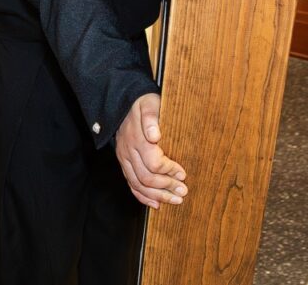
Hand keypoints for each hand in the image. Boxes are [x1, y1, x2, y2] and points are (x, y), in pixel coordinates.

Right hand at [115, 93, 187, 208]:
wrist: (124, 103)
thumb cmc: (141, 103)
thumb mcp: (149, 104)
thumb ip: (152, 118)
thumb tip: (154, 135)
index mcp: (137, 139)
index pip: (153, 163)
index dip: (169, 171)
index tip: (183, 173)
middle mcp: (129, 151)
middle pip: (147, 178)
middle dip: (166, 188)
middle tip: (183, 192)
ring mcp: (125, 158)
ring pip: (138, 184)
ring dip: (158, 196)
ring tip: (175, 200)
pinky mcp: (123, 162)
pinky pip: (131, 184)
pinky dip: (143, 196)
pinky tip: (155, 203)